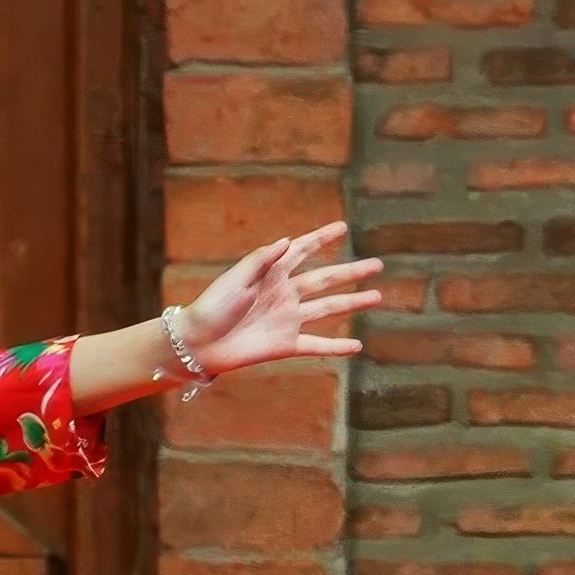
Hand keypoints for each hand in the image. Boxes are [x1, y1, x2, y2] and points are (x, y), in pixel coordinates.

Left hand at [182, 223, 382, 377]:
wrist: (197, 343)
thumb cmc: (211, 306)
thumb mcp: (235, 277)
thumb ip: (262, 259)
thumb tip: (287, 240)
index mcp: (271, 273)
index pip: (302, 251)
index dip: (321, 239)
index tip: (343, 227)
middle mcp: (284, 294)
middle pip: (325, 279)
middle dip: (352, 272)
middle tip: (377, 264)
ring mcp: (287, 319)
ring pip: (328, 308)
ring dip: (353, 303)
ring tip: (378, 297)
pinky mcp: (285, 344)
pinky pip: (317, 345)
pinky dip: (337, 346)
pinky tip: (358, 346)